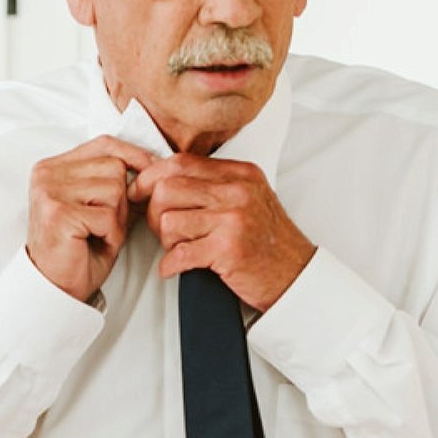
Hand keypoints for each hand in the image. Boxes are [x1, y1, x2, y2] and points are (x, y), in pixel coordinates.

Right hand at [25, 137, 157, 302]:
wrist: (56, 286)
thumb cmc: (77, 248)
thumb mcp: (98, 206)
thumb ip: (115, 181)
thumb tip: (155, 164)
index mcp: (54, 166)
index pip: (104, 143)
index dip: (133, 156)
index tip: (151, 170)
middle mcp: (47, 174)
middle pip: (114, 167)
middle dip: (121, 198)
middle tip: (104, 223)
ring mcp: (50, 192)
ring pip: (114, 190)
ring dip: (115, 218)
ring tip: (97, 233)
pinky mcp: (59, 214)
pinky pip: (107, 216)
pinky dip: (110, 234)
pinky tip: (94, 242)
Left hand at [131, 155, 316, 311]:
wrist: (296, 275)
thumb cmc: (269, 241)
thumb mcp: (248, 199)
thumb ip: (214, 185)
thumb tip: (163, 179)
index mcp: (239, 174)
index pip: (180, 163)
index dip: (150, 177)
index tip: (140, 192)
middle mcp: (237, 192)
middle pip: (167, 189)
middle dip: (154, 212)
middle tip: (161, 230)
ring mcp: (234, 220)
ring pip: (169, 221)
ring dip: (165, 241)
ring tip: (178, 249)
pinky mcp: (228, 250)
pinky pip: (180, 253)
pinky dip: (170, 265)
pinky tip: (175, 267)